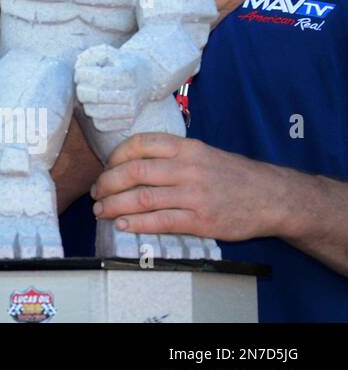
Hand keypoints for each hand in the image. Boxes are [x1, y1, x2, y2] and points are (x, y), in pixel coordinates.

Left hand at [74, 44, 151, 132]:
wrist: (145, 79)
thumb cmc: (120, 63)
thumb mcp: (108, 52)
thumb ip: (91, 54)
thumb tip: (78, 66)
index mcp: (128, 73)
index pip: (99, 78)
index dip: (82, 74)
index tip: (80, 71)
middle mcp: (132, 94)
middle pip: (95, 96)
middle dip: (81, 88)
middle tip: (81, 84)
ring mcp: (132, 111)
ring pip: (95, 112)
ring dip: (85, 103)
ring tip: (89, 94)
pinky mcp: (128, 123)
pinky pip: (100, 125)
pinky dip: (93, 116)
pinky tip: (97, 105)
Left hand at [91, 132, 280, 241]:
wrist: (272, 197)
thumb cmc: (232, 175)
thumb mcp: (203, 153)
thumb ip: (171, 155)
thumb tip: (130, 163)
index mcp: (186, 147)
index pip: (140, 144)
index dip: (115, 156)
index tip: (105, 167)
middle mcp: (188, 168)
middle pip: (134, 171)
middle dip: (107, 183)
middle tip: (96, 192)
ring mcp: (194, 195)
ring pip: (142, 198)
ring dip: (115, 205)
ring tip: (101, 211)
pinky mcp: (201, 220)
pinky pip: (160, 221)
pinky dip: (136, 224)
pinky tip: (122, 225)